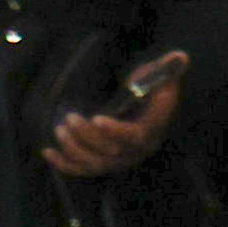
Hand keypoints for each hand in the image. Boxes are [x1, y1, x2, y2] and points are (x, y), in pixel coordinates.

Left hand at [43, 52, 186, 179]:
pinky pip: (82, 170)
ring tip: (60, 130)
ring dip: (74, 151)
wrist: (142, 107)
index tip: (97, 119)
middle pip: (111, 152)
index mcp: (151, 129)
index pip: (135, 136)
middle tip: (69, 118)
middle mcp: (135, 150)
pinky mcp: (102, 162)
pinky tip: (47, 151)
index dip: (116, 131)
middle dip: (87, 138)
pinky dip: (64, 164)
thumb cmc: (148, 89)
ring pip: (95, 164)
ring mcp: (117, 159)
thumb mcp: (158, 75)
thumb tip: (180, 56)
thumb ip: (165, 67)